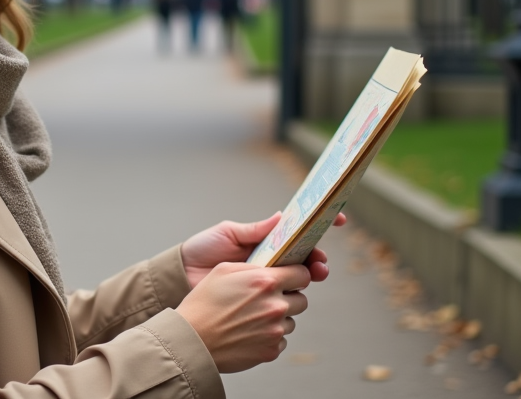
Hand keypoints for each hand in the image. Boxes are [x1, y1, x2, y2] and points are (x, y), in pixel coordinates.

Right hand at [175, 262, 310, 372]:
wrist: (192, 339)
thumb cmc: (204, 301)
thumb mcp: (224, 270)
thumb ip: (254, 266)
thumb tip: (272, 269)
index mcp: (266, 282)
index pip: (303, 273)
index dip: (295, 274)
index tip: (288, 277)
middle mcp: (276, 306)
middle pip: (301, 299)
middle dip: (288, 297)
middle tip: (266, 298)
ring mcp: (276, 330)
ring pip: (291, 320)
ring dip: (278, 318)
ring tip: (252, 317)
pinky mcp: (272, 351)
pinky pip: (281, 339)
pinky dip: (269, 335)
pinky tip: (249, 332)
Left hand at [181, 212, 346, 288]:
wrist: (181, 279)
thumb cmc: (202, 250)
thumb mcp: (227, 233)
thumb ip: (254, 229)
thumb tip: (282, 217)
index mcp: (266, 243)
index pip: (299, 235)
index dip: (321, 225)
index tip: (339, 219)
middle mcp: (271, 264)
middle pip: (306, 260)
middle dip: (319, 259)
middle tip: (320, 263)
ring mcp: (267, 284)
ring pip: (299, 282)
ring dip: (310, 278)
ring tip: (312, 275)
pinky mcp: (260, 304)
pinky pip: (283, 303)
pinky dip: (292, 299)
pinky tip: (292, 296)